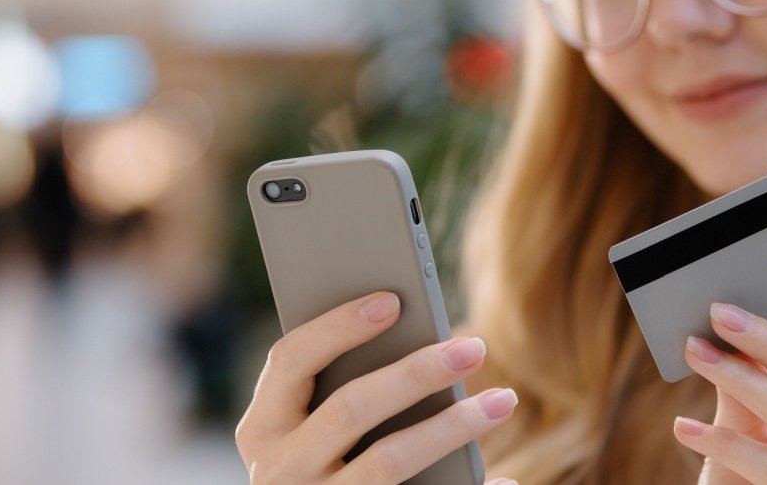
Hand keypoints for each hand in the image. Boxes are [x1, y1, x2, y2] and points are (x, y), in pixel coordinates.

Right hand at [235, 291, 518, 483]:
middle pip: (350, 409)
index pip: (291, 359)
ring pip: (388, 461)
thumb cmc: (322, 462)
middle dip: (416, 373)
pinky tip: (505, 479)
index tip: (393, 300)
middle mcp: (279, 469)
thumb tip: (409, 326)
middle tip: (473, 348)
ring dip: (452, 427)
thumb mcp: (309, 428)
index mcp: (262, 428)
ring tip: (503, 401)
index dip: (339, 326)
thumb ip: (342, 384)